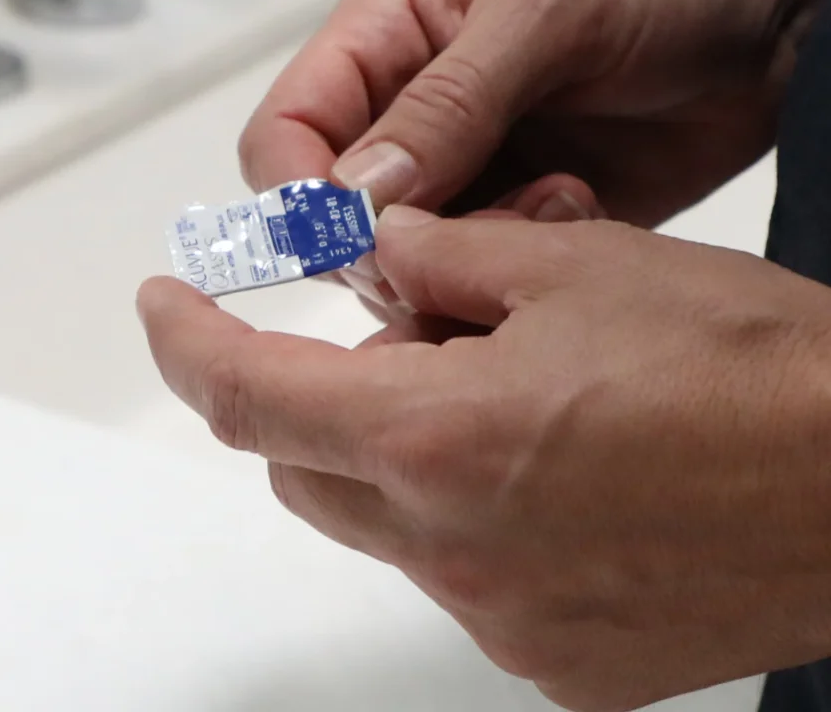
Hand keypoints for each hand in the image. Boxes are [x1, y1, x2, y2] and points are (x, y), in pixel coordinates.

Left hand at [139, 212, 830, 710]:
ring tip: (521, 409)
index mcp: (438, 441)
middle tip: (420, 346)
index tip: (167, 311)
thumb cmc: (752, 373)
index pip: (247, 394)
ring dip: (411, 461)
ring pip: (386, 527)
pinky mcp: (560, 665)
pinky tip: (563, 483)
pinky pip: (466, 585)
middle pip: (306, 469)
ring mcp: (504, 623)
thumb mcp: (574, 267)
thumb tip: (377, 255)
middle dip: (325, 401)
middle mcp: (454, 551)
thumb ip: (441, 259)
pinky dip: (477, 525)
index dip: (189, 344)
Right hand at [239, 0, 822, 227]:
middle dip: (383, 243)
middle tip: (458, 232)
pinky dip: (509, 269)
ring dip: (460, 257)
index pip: (286, 135)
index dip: (298, 194)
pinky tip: (573, 213)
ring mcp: (460, 173)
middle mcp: (408, 114)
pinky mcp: (512, 219)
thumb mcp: (545, 8)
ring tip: (549, 202)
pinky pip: (472, 276)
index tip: (349, 233)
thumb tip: (356, 195)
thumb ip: (446, 103)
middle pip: (332, 216)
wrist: (771, 12)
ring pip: (399, 259)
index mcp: (385, 38)